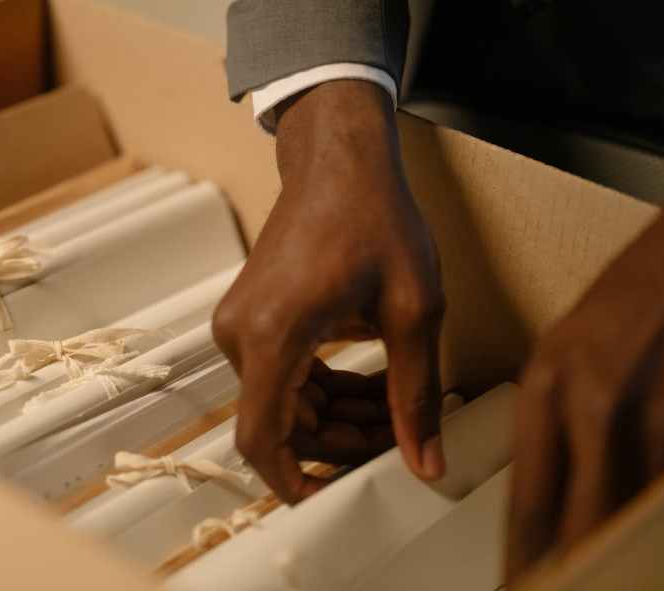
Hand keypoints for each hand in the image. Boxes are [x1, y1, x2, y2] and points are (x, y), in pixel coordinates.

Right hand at [213, 80, 446, 503]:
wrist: (338, 161)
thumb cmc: (374, 217)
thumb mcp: (414, 309)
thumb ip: (413, 393)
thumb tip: (424, 461)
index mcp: (274, 333)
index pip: (261, 436)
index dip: (291, 483)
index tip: (328, 502)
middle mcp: (241, 333)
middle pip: (280, 425)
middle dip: (337, 444)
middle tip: (396, 440)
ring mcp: (240, 324)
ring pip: (281, 404)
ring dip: (335, 418)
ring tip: (393, 410)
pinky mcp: (249, 317)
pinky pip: (279, 376)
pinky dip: (322, 390)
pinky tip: (370, 383)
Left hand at [506, 163, 663, 580]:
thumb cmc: (644, 292)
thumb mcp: (572, 347)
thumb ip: (558, 416)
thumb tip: (556, 487)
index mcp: (548, 388)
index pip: (526, 502)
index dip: (523, 558)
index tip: (518, 583)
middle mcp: (592, 411)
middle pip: (572, 527)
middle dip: (564, 571)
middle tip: (557, 587)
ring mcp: (653, 423)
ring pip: (625, 521)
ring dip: (616, 557)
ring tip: (606, 574)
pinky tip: (658, 534)